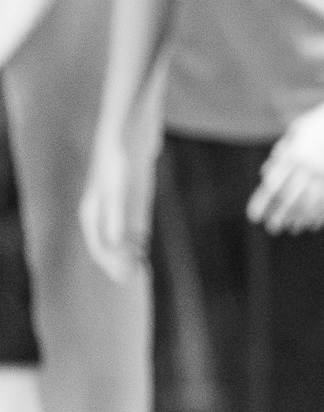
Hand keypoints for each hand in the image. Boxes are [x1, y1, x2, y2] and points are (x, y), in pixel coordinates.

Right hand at [79, 140, 146, 280]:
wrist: (127, 133)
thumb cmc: (119, 160)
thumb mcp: (118, 188)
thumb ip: (116, 215)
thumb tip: (114, 243)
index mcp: (92, 213)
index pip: (100, 246)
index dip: (112, 264)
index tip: (127, 278)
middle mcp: (101, 212)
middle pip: (109, 245)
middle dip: (120, 263)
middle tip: (137, 278)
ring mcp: (116, 205)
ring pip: (119, 237)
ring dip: (128, 253)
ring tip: (141, 269)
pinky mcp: (129, 198)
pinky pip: (129, 223)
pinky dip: (135, 237)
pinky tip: (143, 244)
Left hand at [248, 95, 323, 234]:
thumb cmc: (323, 120)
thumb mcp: (297, 130)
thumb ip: (281, 151)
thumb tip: (265, 173)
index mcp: (295, 153)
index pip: (274, 183)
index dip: (262, 202)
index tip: (254, 215)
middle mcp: (310, 165)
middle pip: (291, 198)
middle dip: (280, 215)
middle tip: (272, 228)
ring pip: (312, 203)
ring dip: (300, 218)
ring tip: (292, 228)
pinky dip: (323, 215)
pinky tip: (315, 223)